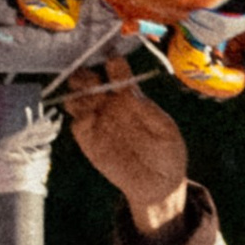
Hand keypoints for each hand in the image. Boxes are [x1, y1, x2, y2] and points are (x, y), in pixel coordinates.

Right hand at [64, 56, 189, 235]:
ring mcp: (99, 122)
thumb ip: (149, 112)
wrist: (159, 185)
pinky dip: (79, 118)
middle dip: (85, 74)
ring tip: (91, 100)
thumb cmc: (167, 153)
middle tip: (89, 78)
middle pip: (89, 81)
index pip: (117, 72)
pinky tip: (90, 118)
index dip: (113, 63)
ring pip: (77, 99)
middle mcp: (111, 105)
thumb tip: (130, 94)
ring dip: (78, 94)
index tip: (112, 59)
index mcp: (131, 97)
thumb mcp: (166, 131)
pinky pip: (77, 124)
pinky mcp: (90, 142)